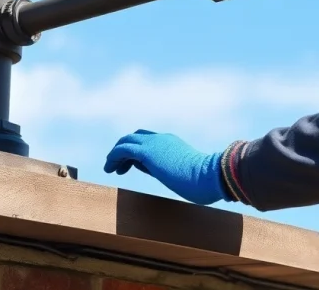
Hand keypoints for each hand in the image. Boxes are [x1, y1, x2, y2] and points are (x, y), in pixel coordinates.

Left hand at [103, 129, 230, 204]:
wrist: (209, 176)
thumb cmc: (203, 181)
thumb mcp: (185, 173)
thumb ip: (171, 170)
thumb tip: (160, 174)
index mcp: (172, 143)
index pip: (149, 140)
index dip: (137, 151)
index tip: (131, 166)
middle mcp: (162, 139)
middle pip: (135, 136)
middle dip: (124, 149)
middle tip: (118, 166)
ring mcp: (155, 143)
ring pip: (127, 140)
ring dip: (115, 153)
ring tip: (110, 168)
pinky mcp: (147, 152)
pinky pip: (123, 149)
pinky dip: (113, 157)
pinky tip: (110, 169)